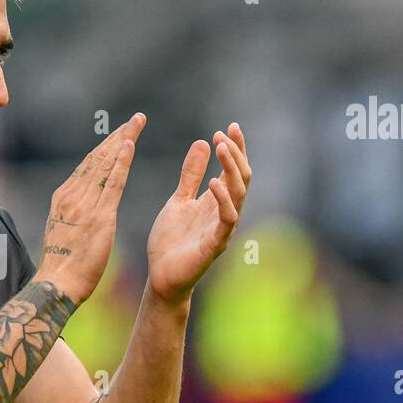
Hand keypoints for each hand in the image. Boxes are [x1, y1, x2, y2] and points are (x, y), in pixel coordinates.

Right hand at [34, 112, 145, 303]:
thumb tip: (83, 206)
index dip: (106, 147)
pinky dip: (121, 162)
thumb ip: (74, 213)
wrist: (56, 283)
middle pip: (98, 158)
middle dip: (118, 135)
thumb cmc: (61, 265)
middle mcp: (72, 195)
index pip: (88, 164)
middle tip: (136, 118)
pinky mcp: (98, 216)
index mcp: (63, 197)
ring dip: (123, 140)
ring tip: (138, 123)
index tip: (121, 133)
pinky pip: (112, 183)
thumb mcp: (64, 230)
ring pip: (106, 164)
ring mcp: (84, 204)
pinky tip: (130, 145)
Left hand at [146, 122, 251, 305]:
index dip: (236, 148)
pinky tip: (214, 183)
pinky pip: (226, 220)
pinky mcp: (215, 244)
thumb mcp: (178, 200)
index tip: (230, 126)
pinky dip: (223, 200)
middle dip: (235, 154)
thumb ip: (191, 175)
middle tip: (224, 134)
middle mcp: (225, 212)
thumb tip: (202, 142)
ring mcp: (222, 228)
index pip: (234, 170)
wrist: (161, 276)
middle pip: (241, 178)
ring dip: (231, 169)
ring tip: (221, 148)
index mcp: (217, 201)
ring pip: (238, 194)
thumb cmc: (171, 241)